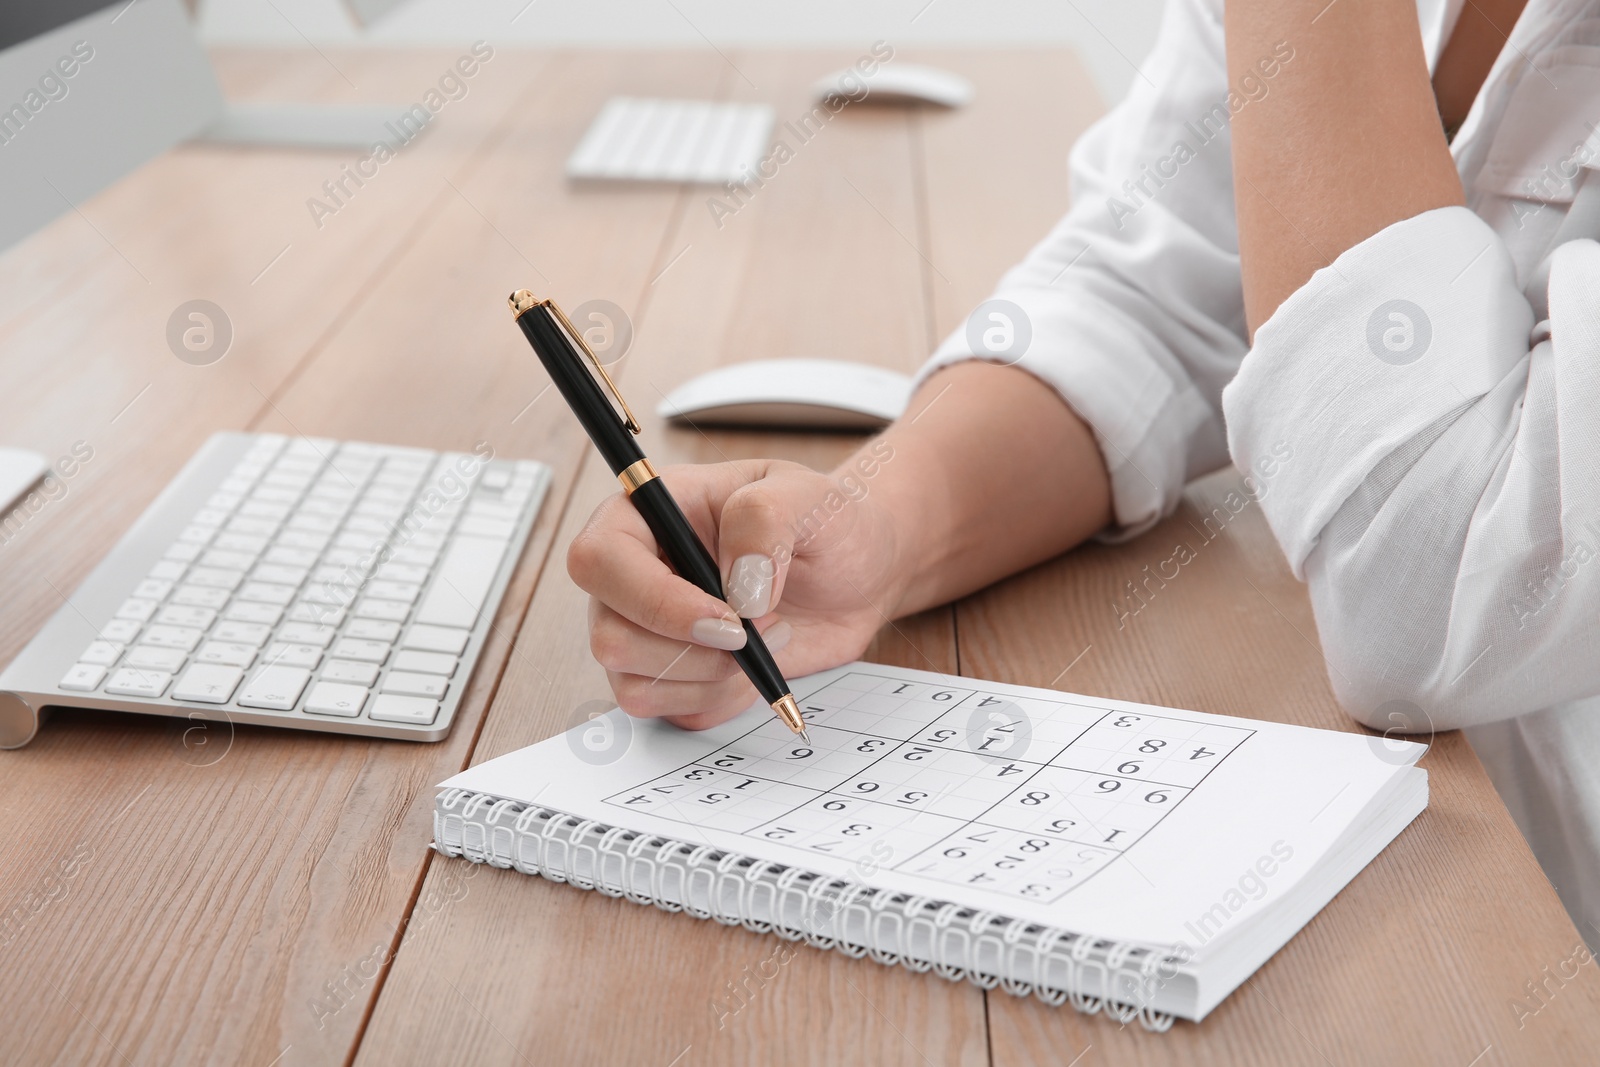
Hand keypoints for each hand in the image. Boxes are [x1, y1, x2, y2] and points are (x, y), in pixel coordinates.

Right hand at [568, 455, 903, 729]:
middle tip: (759, 629)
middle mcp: (631, 574)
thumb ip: (766, 520)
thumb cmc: (823, 523)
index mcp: (644, 513)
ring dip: (711, 678)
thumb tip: (737, 587)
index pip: (599, 562)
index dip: (656, 601)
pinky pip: (669, 713)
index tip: (729, 619)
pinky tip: (755, 665)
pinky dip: (719, 701)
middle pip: (610, 638)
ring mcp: (643, 629)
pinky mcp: (668, 675)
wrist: (854, 573)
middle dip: (694, 652)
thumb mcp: (809, 497)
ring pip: (635, 685)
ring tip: (766, 638)